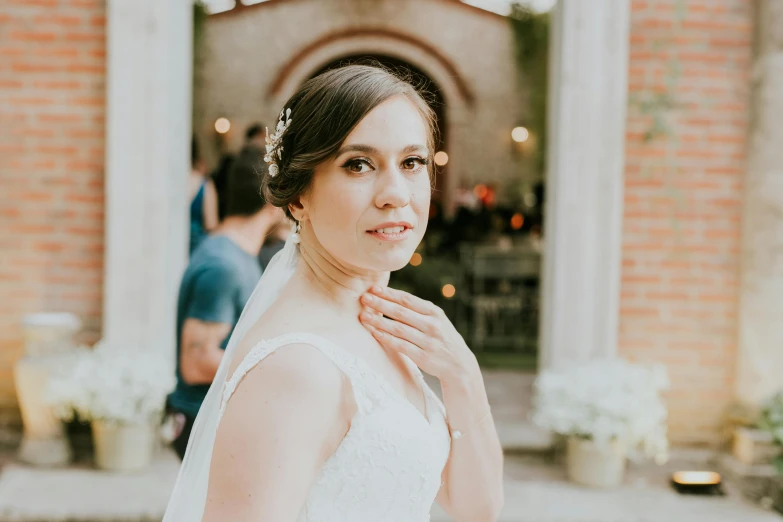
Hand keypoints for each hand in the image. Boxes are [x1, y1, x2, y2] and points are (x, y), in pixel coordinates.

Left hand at [358, 285, 478, 383]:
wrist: (459, 364)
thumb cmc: (442, 337)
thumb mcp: (437, 320)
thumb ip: (418, 310)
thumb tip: (390, 296)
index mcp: (435, 312)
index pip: (408, 300)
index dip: (389, 293)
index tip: (373, 288)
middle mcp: (432, 325)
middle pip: (401, 312)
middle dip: (380, 304)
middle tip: (364, 298)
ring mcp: (428, 341)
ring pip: (398, 329)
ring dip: (379, 322)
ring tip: (364, 316)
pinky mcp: (423, 357)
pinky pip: (400, 346)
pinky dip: (386, 338)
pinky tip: (374, 333)